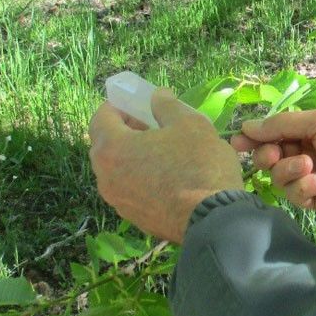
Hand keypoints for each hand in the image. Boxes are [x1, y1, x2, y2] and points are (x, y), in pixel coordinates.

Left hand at [89, 89, 243, 243]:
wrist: (214, 219)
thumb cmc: (199, 165)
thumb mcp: (190, 123)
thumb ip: (167, 106)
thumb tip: (157, 96)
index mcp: (112, 149)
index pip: (101, 117)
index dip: (119, 106)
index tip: (139, 104)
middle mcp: (106, 177)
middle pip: (106, 145)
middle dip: (126, 130)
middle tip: (152, 125)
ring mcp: (118, 202)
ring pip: (118, 170)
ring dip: (133, 156)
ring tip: (163, 151)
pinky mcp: (134, 219)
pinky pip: (131, 190)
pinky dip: (141, 178)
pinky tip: (169, 176)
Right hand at [230, 108, 315, 223]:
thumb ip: (282, 125)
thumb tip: (248, 125)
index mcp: (309, 130)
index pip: (273, 134)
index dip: (254, 138)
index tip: (237, 143)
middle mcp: (308, 153)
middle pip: (271, 158)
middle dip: (269, 156)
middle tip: (275, 155)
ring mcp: (312, 178)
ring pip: (280, 179)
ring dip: (290, 171)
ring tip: (310, 166)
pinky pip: (297, 196)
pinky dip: (307, 186)